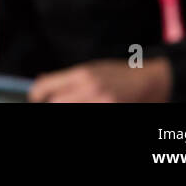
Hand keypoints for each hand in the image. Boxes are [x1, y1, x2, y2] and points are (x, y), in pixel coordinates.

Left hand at [29, 57, 171, 101]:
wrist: (150, 82)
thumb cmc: (119, 74)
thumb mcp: (92, 68)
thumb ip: (67, 77)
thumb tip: (41, 81)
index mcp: (83, 74)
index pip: (45, 86)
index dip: (35, 94)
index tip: (35, 98)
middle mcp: (91, 89)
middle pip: (55, 103)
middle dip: (50, 104)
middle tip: (49, 104)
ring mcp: (102, 103)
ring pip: (68, 111)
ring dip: (64, 109)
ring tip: (65, 105)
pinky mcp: (111, 112)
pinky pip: (86, 116)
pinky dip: (79, 112)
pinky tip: (81, 108)